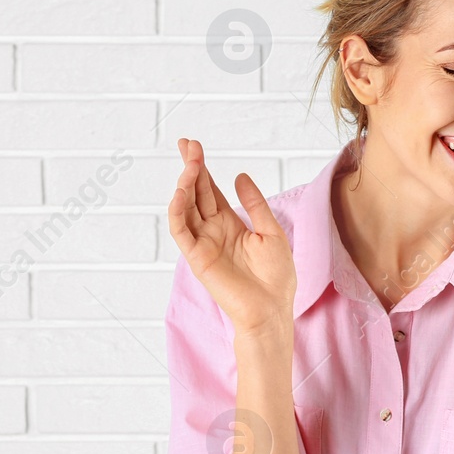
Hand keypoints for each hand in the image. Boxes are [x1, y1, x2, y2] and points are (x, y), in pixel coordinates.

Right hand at [167, 137, 296, 336]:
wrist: (271, 310)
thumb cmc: (276, 278)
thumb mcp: (271, 232)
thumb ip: (255, 204)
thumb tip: (240, 176)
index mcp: (230, 224)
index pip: (210, 190)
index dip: (202, 169)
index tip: (193, 146)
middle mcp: (213, 231)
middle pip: (196, 193)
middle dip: (191, 168)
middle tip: (186, 144)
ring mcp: (203, 243)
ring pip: (186, 208)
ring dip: (184, 185)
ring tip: (190, 164)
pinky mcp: (196, 257)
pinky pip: (181, 231)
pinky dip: (177, 211)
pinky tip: (180, 192)